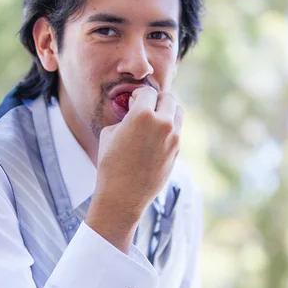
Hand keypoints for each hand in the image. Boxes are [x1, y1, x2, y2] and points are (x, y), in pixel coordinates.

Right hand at [86, 87, 182, 251]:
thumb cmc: (110, 164)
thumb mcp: (109, 133)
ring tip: (154, 121)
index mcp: (142, 114)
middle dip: (156, 100)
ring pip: (177, 113)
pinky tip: (155, 138)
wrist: (123, 196)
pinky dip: (169, 129)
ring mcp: (173, 138)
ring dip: (167, 112)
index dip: (138, 95)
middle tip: (146, 108)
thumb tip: (134, 110)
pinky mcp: (177, 151)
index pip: (148, 91)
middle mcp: (162, 123)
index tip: (132, 103)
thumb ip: (126, 117)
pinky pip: (177, 131)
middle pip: (168, 98)